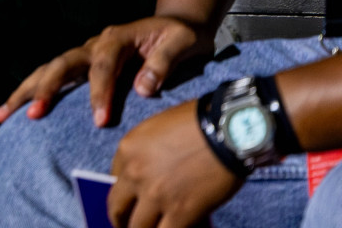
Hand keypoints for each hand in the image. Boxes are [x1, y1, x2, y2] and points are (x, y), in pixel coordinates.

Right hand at [0, 16, 212, 126]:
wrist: (174, 25)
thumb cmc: (179, 35)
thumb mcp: (182, 42)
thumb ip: (163, 62)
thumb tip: (143, 89)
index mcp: (115, 37)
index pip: (101, 67)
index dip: (99, 93)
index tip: (99, 121)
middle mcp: (93, 43)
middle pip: (62, 64)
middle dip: (47, 90)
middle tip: (34, 115)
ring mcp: (84, 53)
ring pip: (49, 69)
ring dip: (26, 90)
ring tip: (3, 113)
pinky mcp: (81, 65)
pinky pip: (52, 76)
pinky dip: (32, 90)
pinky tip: (15, 108)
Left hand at [108, 101, 239, 227]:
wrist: (228, 131)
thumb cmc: (199, 124)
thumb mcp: (158, 129)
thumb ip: (145, 154)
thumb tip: (146, 178)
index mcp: (127, 149)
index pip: (113, 180)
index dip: (122, 193)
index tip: (128, 201)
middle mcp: (135, 174)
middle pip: (117, 207)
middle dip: (120, 220)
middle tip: (125, 224)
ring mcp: (156, 196)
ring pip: (137, 227)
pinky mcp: (180, 213)